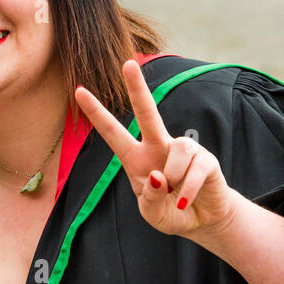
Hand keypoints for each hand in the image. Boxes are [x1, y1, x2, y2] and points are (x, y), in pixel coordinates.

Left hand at [75, 59, 238, 239]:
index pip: (113, 133)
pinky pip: (194, 168)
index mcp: (136, 159)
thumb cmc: (171, 212)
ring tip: (176, 196)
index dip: (96, 113)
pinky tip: (187, 198)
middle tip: (128, 63)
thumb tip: (156, 175)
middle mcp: (158, 147)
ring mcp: (183, 150)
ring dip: (174, 179)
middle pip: (147, 112)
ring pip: (176, 149)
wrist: (203, 221)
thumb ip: (148, 199)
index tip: (79, 90)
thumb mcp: (152, 214)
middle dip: (138, 88)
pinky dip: (188, 189)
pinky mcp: (205, 158)